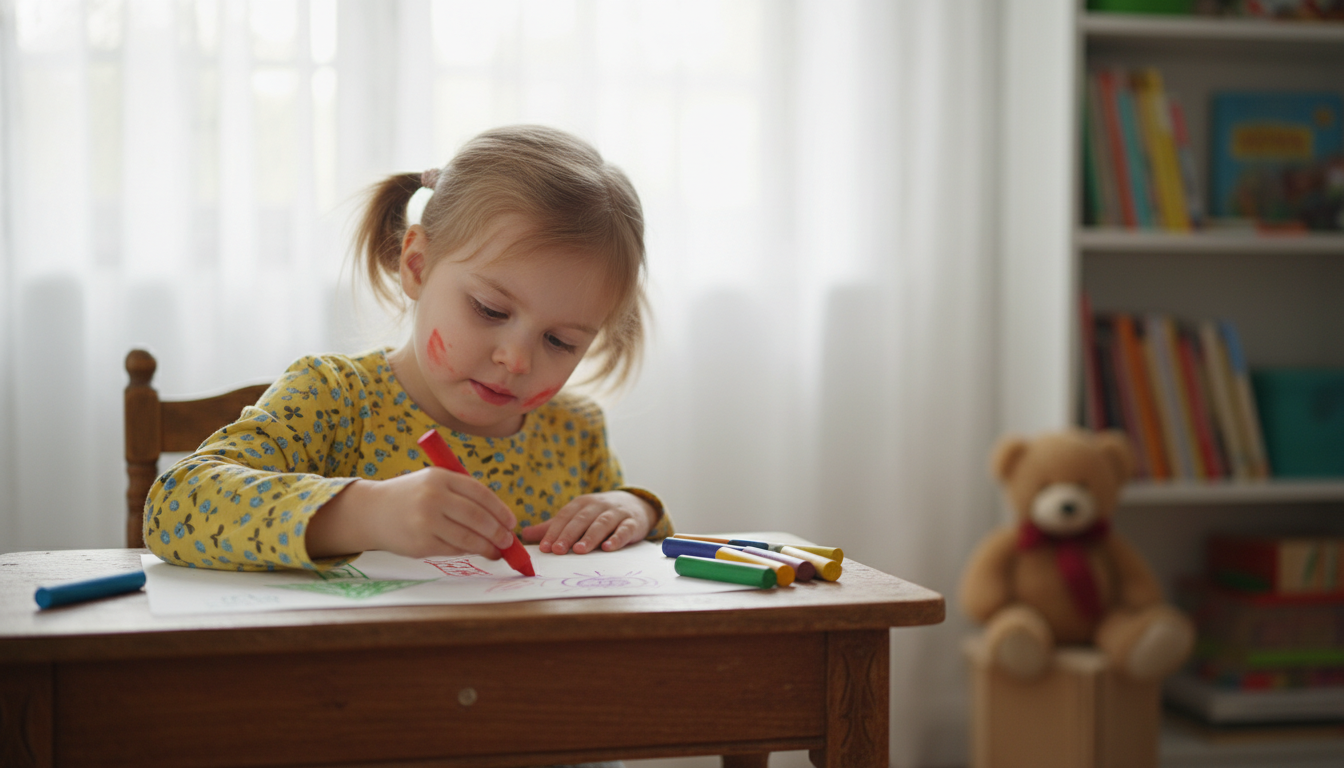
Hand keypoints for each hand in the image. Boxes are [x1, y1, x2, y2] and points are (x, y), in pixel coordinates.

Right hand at [306, 469, 517, 559]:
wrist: (372, 511)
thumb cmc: (412, 496)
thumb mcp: (433, 483)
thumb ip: (462, 495)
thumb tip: (499, 519)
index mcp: (440, 477)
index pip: (480, 494)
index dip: (500, 510)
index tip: (511, 522)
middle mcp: (433, 498)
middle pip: (478, 517)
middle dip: (498, 532)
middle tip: (508, 540)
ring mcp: (426, 521)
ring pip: (468, 537)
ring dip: (487, 547)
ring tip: (497, 551)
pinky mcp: (421, 543)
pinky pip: (453, 549)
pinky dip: (468, 551)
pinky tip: (475, 551)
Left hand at [520, 491, 655, 554]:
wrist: (637, 504)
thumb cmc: (600, 513)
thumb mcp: (577, 516)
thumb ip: (553, 526)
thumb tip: (525, 534)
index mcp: (582, 504)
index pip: (565, 517)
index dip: (554, 531)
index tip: (544, 547)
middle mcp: (598, 505)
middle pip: (581, 520)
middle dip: (568, 535)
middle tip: (558, 550)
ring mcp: (616, 513)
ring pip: (602, 523)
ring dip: (590, 536)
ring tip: (580, 550)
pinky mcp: (632, 522)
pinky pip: (624, 530)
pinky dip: (617, 538)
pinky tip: (608, 548)